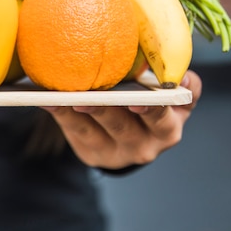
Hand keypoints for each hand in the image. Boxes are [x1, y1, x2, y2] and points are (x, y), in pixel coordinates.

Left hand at [41, 70, 201, 169]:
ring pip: (93, 130)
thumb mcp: (173, 97)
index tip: (138, 100)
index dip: (152, 110)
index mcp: (169, 128)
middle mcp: (145, 145)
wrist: (131, 138)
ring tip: (67, 94)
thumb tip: (182, 76)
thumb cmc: (154, 103)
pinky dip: (59, 113)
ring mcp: (115, 152)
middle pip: (123, 126)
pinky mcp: (91, 154)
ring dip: (78, 111)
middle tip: (91, 94)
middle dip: (106, 109)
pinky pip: (73, 131)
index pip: (162, 119)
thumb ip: (183, 85)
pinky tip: (46, 99)